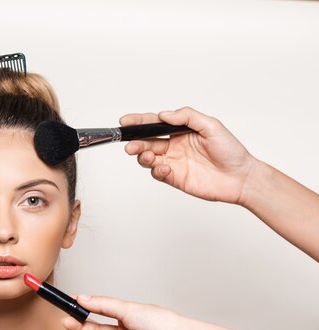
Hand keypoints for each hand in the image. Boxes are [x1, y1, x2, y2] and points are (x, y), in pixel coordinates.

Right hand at [122, 107, 257, 203]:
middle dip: (135, 142)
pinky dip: (157, 170)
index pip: (154, 124)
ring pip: (148, 158)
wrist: (241, 178)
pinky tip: (164, 168)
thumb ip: (187, 117)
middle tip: (130, 145)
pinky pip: (158, 173)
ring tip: (145, 156)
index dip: (138, 122)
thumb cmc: (230, 151)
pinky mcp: (175, 178)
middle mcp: (174, 146)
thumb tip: (164, 115)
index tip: (125, 121)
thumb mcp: (212, 126)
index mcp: (180, 131)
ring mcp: (173, 162)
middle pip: (147, 141)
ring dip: (142, 156)